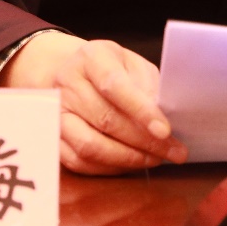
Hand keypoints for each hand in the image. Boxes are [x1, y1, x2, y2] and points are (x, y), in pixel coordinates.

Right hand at [0, 31, 187, 174]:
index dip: (141, 110)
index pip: (114, 84)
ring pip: (89, 145)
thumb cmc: (110, 68)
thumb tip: (164, 117)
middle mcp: (67, 83)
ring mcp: (54, 112)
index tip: (165, 130)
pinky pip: (79, 161)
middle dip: (144, 141)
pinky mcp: (52, 137)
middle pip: (105, 119)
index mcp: (91, 57)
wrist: (68, 71)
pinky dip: (109, 168)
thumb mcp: (133, 64)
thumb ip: (148, 85)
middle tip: (174, 152)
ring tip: (155, 159)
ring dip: (127, 158)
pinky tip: (131, 163)